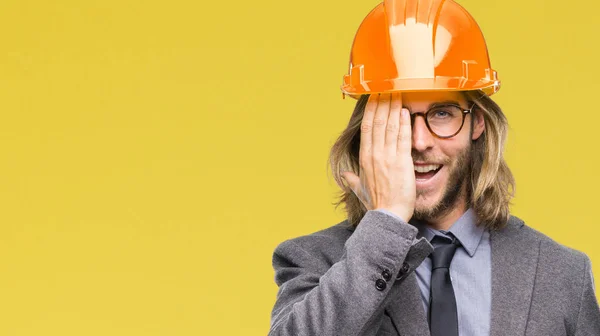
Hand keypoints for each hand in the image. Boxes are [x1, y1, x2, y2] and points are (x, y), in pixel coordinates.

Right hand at [341, 93, 415, 221]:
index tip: (375, 97)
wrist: (387, 217)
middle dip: (383, 103)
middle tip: (387, 87)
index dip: (371, 110)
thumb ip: (353, 181)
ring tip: (398, 93)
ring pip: (390, 126)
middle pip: (378, 122)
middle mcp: (374, 154)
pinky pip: (402, 138)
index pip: (367, 128)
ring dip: (394, 107)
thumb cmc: (376, 205)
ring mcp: (387, 157)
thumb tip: (345, 175)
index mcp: (365, 158)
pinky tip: (406, 111)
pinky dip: (404, 123)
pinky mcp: (401, 162)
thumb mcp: (361, 191)